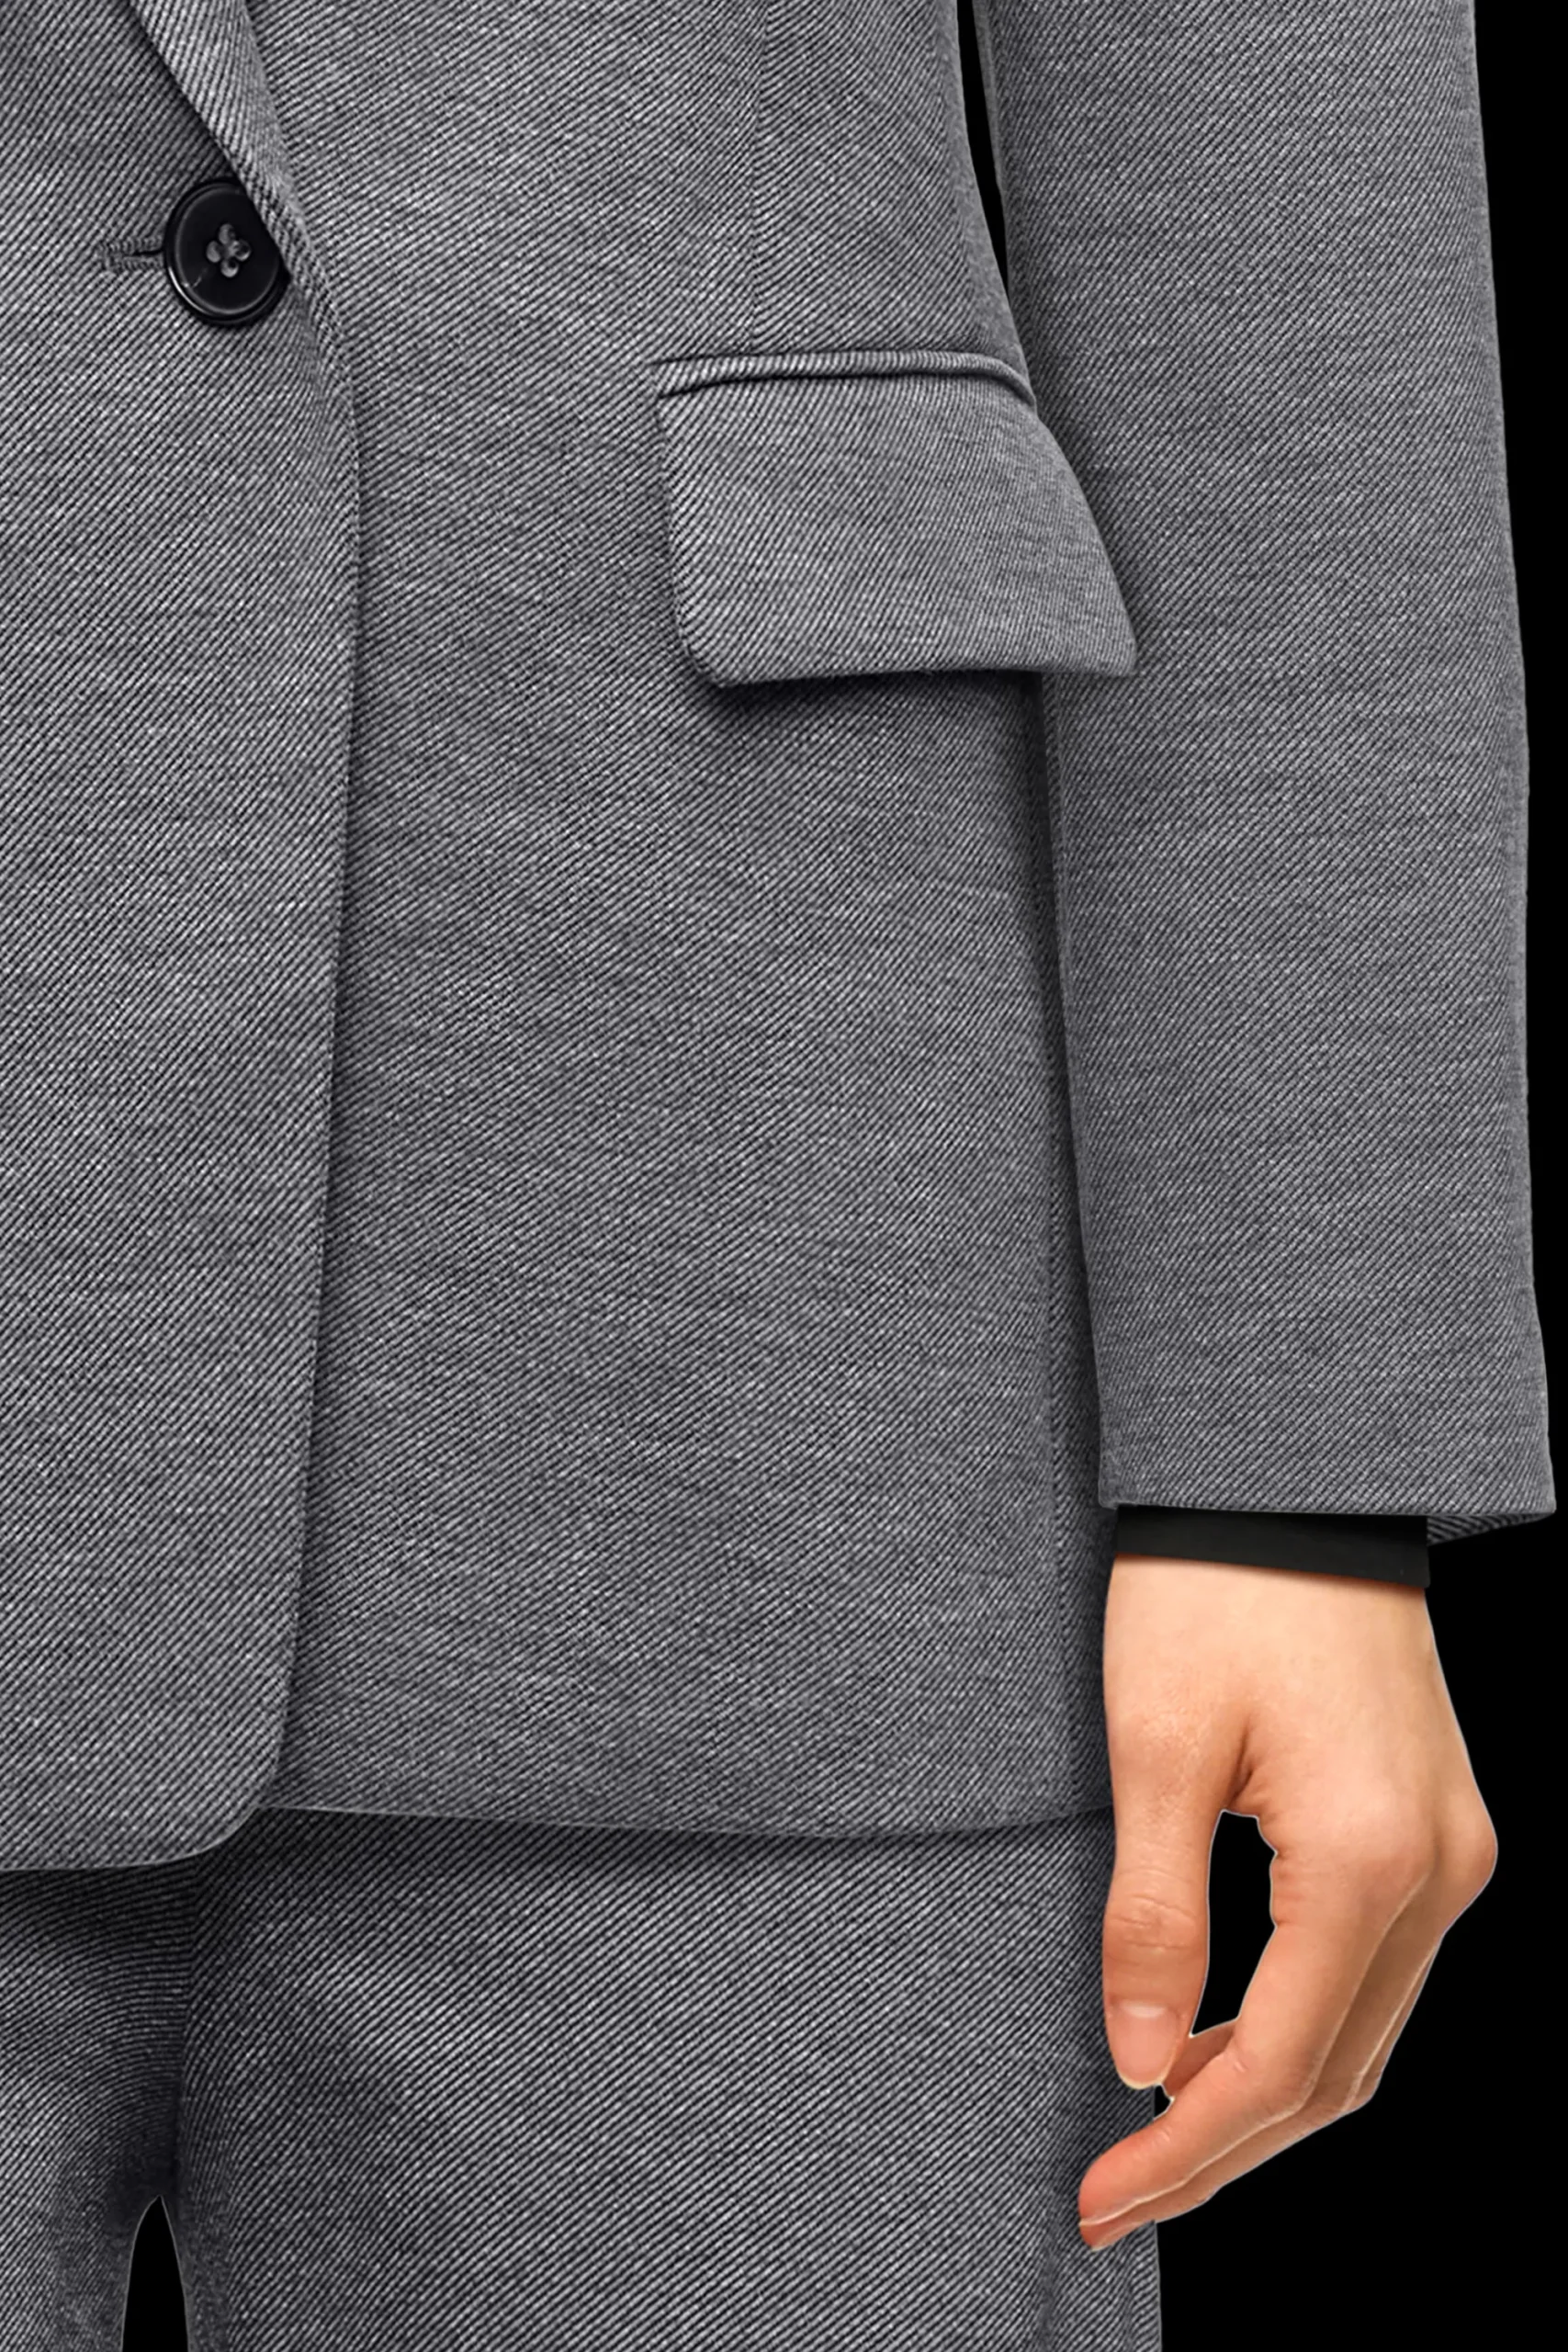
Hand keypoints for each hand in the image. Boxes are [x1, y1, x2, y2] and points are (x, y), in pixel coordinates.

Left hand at [1079, 1552, 1497, 2249]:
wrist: (1287, 1477)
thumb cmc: (1210, 1591)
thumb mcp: (1154, 1746)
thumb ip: (1154, 1915)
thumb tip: (1141, 2062)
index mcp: (1368, 1860)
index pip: (1279, 2067)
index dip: (1185, 2151)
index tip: (1099, 2204)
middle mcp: (1439, 1872)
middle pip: (1339, 2074)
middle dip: (1225, 2146)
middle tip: (1118, 2197)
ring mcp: (1454, 1848)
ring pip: (1367, 2031)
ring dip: (1266, 2093)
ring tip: (1157, 2135)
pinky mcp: (1439, 1824)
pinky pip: (1379, 1968)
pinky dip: (1304, 2024)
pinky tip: (1225, 2035)